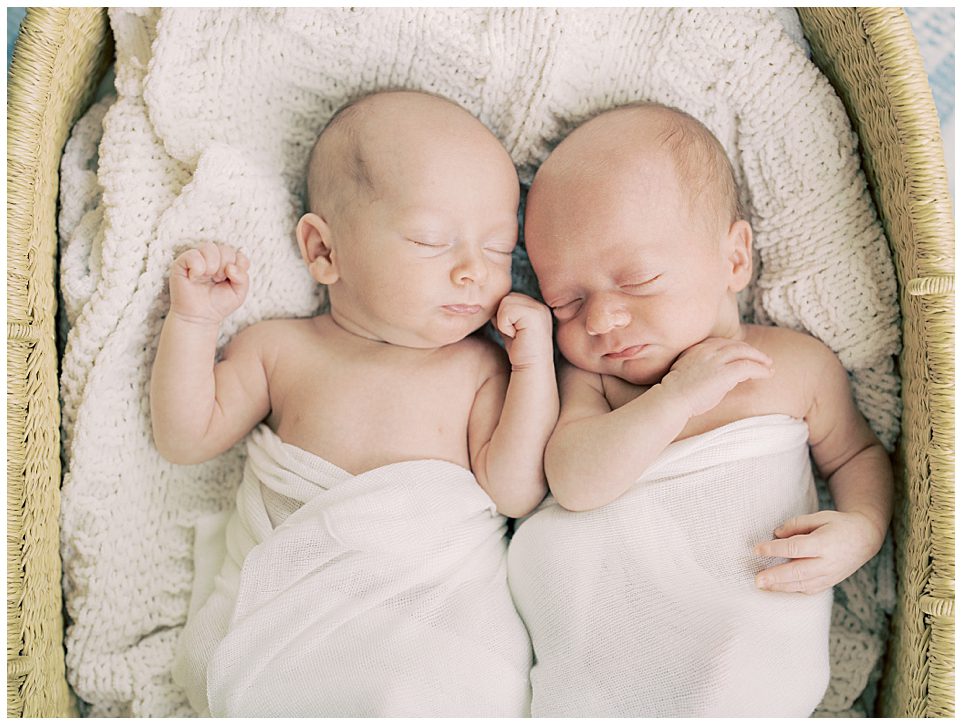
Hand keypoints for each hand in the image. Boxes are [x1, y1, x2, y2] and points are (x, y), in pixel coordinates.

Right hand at [169, 242, 250, 324]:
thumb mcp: (238, 293)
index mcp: (227, 264)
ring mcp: (197, 259)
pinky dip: (197, 267)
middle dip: (225, 267)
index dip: (238, 267)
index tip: (230, 280)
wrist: (199, 317)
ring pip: (209, 247)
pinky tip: (195, 277)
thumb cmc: (218, 304)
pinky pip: (193, 255)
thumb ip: (243, 278)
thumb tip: (230, 266)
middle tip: (218, 280)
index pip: (238, 255)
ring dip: (212, 265)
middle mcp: (212, 259)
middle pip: (226, 249)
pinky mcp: (181, 263)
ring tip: (208, 278)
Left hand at [494, 293, 553, 370]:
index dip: (504, 316)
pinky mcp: (534, 314)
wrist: (531, 369)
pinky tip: (516, 336)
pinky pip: (506, 311)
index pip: (509, 298)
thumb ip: (504, 315)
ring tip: (516, 335)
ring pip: (505, 302)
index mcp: (536, 307)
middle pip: (506, 297)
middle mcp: (540, 306)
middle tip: (514, 335)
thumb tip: (491, 304)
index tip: (514, 334)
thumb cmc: (520, 353)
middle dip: (503, 317)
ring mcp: (539, 309)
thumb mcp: (509, 329)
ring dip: (504, 322)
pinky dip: (505, 325)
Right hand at [660, 337, 772, 417]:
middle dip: (751, 351)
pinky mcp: (724, 372)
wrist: (671, 399)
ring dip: (759, 358)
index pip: (721, 343)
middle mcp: (707, 350)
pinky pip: (748, 366)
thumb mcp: (685, 373)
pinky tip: (767, 374)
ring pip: (744, 352)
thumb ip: (701, 369)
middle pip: (735, 345)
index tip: (743, 354)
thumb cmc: (674, 394)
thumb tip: (719, 377)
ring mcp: (716, 360)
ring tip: (769, 365)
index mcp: (696, 349)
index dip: (735, 347)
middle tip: (763, 358)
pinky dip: (760, 369)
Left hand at [753, 510, 884, 593]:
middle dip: (775, 577)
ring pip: (803, 585)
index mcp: (825, 543)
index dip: (774, 549)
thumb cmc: (839, 525)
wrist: (866, 539)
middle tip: (757, 579)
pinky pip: (810, 589)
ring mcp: (831, 575)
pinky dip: (793, 590)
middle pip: (798, 572)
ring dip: (781, 586)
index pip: (795, 548)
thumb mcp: (820, 517)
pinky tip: (778, 587)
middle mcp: (828, 562)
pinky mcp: (830, 582)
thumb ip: (797, 524)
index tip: (756, 549)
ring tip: (762, 585)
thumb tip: (776, 534)